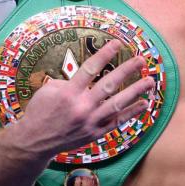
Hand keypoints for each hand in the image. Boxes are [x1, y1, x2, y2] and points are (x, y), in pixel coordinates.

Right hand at [15, 40, 154, 156]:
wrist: (34, 142)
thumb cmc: (39, 112)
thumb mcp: (47, 90)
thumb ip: (67, 82)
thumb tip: (85, 77)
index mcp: (69, 93)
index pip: (90, 68)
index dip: (105, 54)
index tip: (118, 43)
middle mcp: (82, 107)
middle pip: (109, 85)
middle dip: (126, 70)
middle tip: (141, 60)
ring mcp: (90, 121)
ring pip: (118, 104)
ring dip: (135, 92)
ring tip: (150, 81)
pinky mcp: (95, 133)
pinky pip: (117, 122)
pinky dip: (131, 113)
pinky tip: (144, 104)